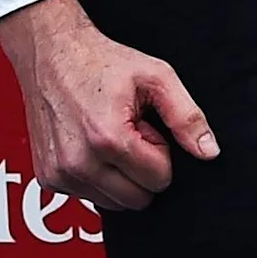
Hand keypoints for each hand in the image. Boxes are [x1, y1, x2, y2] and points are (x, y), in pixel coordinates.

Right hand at [0, 0, 217, 209]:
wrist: (53, 54)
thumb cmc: (103, 62)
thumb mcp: (158, 77)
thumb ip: (187, 117)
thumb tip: (209, 151)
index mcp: (107, 139)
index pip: (159, 179)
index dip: (162, 151)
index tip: (148, 127)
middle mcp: (78, 163)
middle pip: (137, 199)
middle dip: (144, 169)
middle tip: (133, 133)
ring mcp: (58, 174)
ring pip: (114, 203)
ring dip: (121, 175)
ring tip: (113, 137)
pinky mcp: (47, 178)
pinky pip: (89, 196)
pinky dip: (99, 177)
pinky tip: (94, 145)